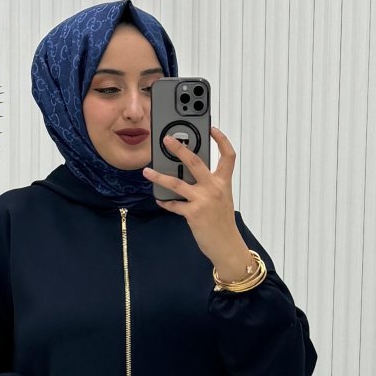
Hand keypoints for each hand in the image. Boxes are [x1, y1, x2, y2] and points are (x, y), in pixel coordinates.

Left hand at [142, 126, 241, 266]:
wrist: (226, 245)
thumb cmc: (223, 223)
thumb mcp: (222, 199)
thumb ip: (211, 185)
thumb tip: (190, 175)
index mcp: (223, 182)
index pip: (227, 156)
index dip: (221, 140)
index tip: (212, 129)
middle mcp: (214, 188)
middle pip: (195, 161)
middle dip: (179, 148)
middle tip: (166, 140)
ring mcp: (203, 200)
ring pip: (176, 183)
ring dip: (159, 176)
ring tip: (147, 171)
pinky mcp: (193, 214)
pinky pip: (174, 205)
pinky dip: (165, 202)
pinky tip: (159, 199)